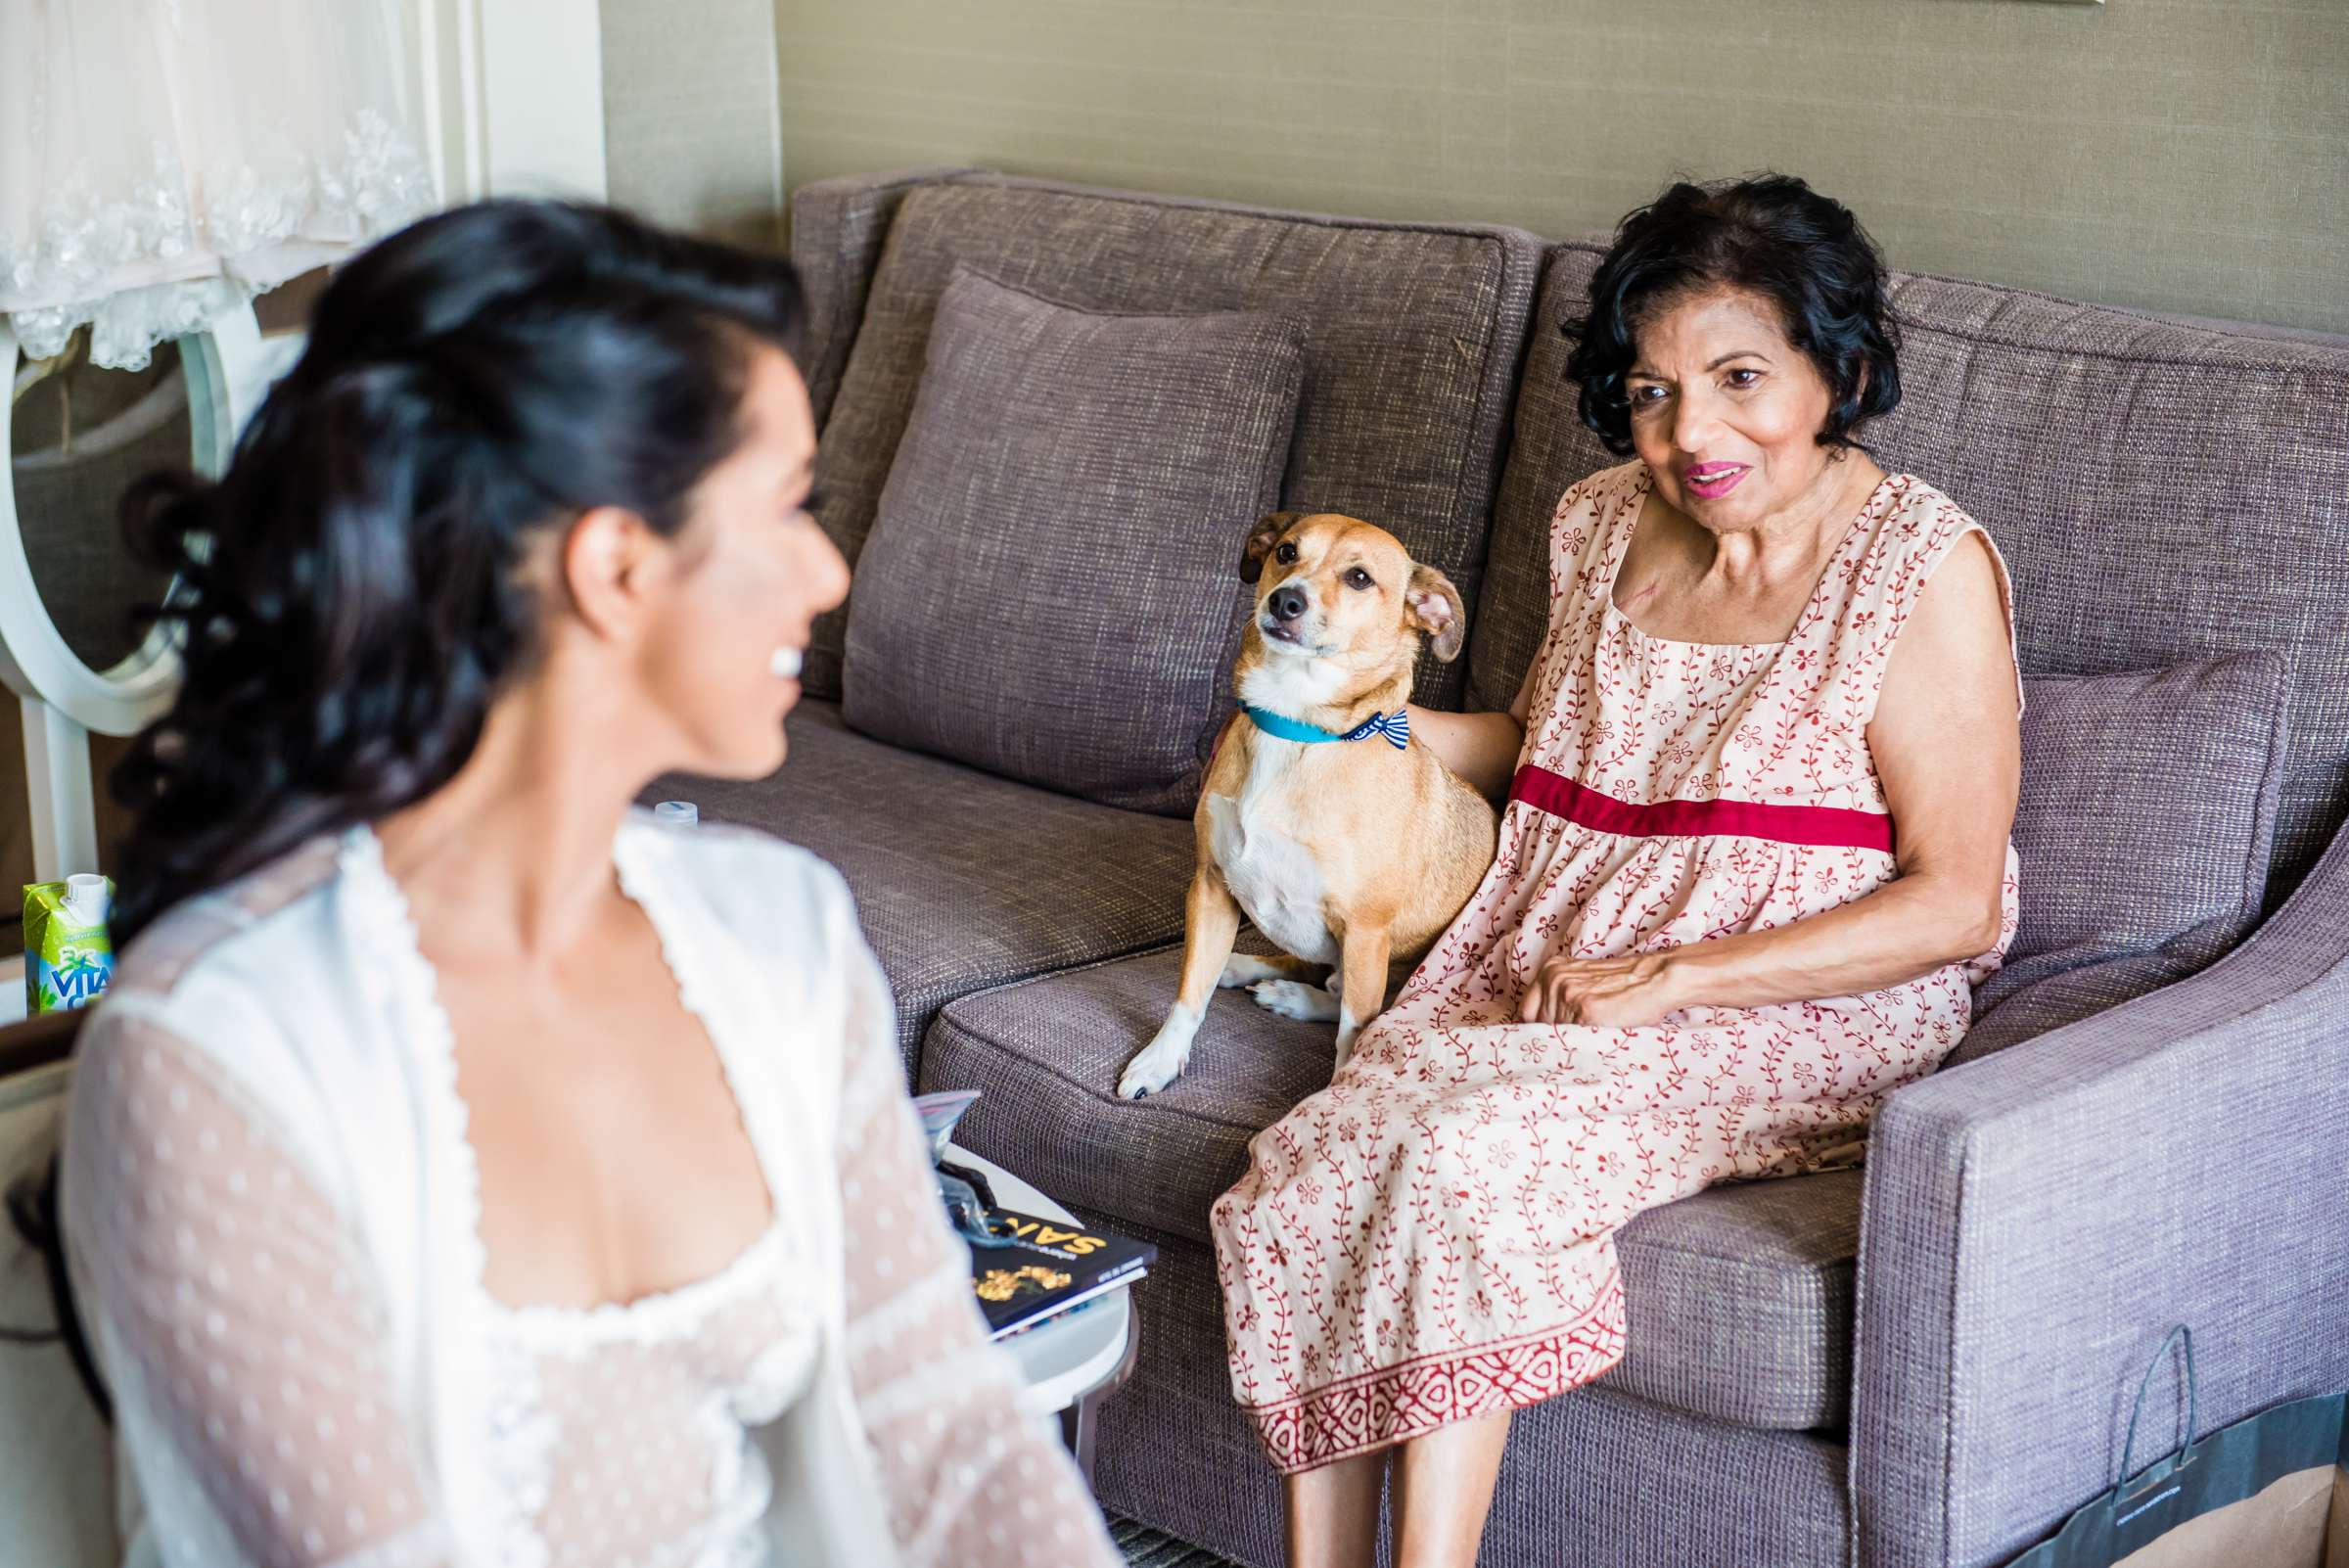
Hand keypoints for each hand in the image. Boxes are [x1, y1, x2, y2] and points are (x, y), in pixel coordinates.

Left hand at [1516, 949, 1687, 1027]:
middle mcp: (1554, 980)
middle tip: (1583, 1035)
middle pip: (1539, 1027)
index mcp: (1551, 970)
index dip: (1539, 1030)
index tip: (1552, 1039)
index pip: (1526, 1013)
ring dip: (1572, 1043)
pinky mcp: (1585, 1010)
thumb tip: (1539, 1032)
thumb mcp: (1582, 981)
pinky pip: (1575, 1040)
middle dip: (1556, 1037)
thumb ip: (1558, 998)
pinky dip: (1586, 1046)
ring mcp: (1568, 994)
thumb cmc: (1623, 985)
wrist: (1655, 978)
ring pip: (1556, 1036)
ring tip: (1597, 1032)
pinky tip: (1602, 1036)